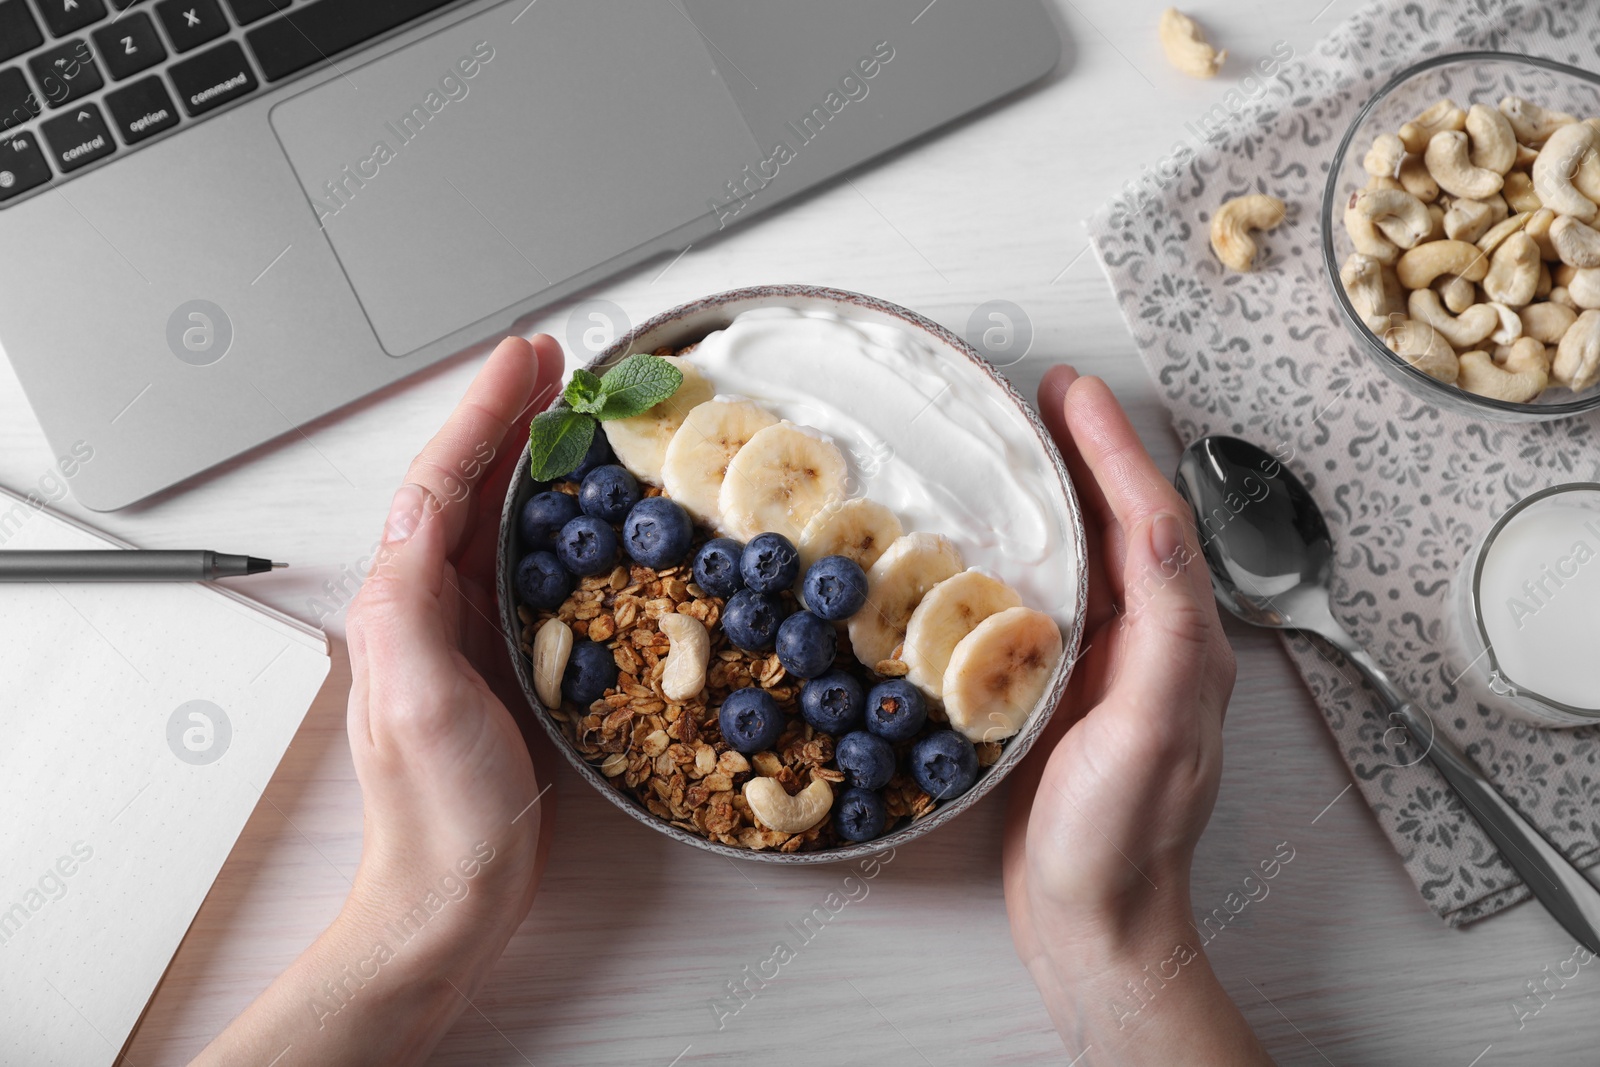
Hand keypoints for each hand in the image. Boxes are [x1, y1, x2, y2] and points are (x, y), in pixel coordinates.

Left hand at [197, 336, 565, 1066]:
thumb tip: (419, 507)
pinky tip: (593, 510)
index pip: (443, 478)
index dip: (486, 410)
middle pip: (472, 481)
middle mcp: (433, 601)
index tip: (530, 358)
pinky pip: (533, 566)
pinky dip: (561, 520)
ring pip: (504, 515)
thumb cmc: (438, 812)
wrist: (454, 894)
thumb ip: (407, 602)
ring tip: (580, 411)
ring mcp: (473, 627)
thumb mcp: (415, 702)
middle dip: (514, 413)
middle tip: (563, 362)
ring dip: (538, 455)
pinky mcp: (511, 657)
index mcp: (405, 599)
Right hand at [1002, 367, 1270, 1063]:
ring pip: (1090, 555)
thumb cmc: (1118, 841)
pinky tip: (996, 542)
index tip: (1071, 393)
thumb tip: (1159, 535)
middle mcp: (1153, 645)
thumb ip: (1165, 632)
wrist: (1091, 920)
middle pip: (1124, 525)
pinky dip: (1031, 551)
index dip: (1112, 449)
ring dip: (1061, 493)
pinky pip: (1054, 598)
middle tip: (1044, 397)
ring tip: (1020, 446)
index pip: (1152, 522)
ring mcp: (1111, 667)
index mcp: (1182, 644)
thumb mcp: (1150, 731)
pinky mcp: (1068, 691)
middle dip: (1089, 453)